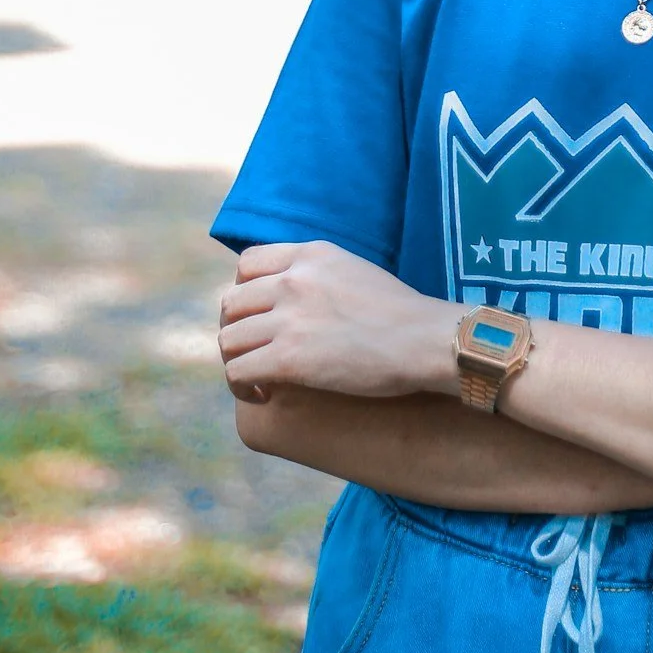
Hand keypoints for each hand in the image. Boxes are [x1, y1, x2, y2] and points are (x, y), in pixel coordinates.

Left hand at [218, 242, 456, 402]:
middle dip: (237, 330)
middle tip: (254, 352)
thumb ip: (320, 276)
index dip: (245, 293)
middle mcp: (292, 281)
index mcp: (310, 255)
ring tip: (257, 378)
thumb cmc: (402, 315)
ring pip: (228, 340)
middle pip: (232, 304)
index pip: (247, 264)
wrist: (424, 340)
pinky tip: (263, 396)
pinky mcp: (287, 358)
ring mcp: (288, 319)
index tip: (258, 316)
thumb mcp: (354, 271)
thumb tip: (300, 297)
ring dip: (237, 361)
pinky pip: (239, 372)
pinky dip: (243, 387)